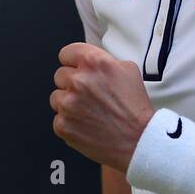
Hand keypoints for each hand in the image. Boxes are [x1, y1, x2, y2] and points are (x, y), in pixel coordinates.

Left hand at [50, 42, 155, 173]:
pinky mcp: (63, 124)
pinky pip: (58, 118)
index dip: (73, 62)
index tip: (75, 68)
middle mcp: (79, 81)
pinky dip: (69, 122)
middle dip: (72, 83)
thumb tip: (91, 62)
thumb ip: (104, 61)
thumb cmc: (135, 108)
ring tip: (88, 111)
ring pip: (56, 97)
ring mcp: (68, 104)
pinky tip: (86, 123)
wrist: (138, 140)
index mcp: (94, 63)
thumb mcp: (128, 70)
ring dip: (68, 102)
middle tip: (89, 95)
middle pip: (60, 75)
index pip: (66, 53)